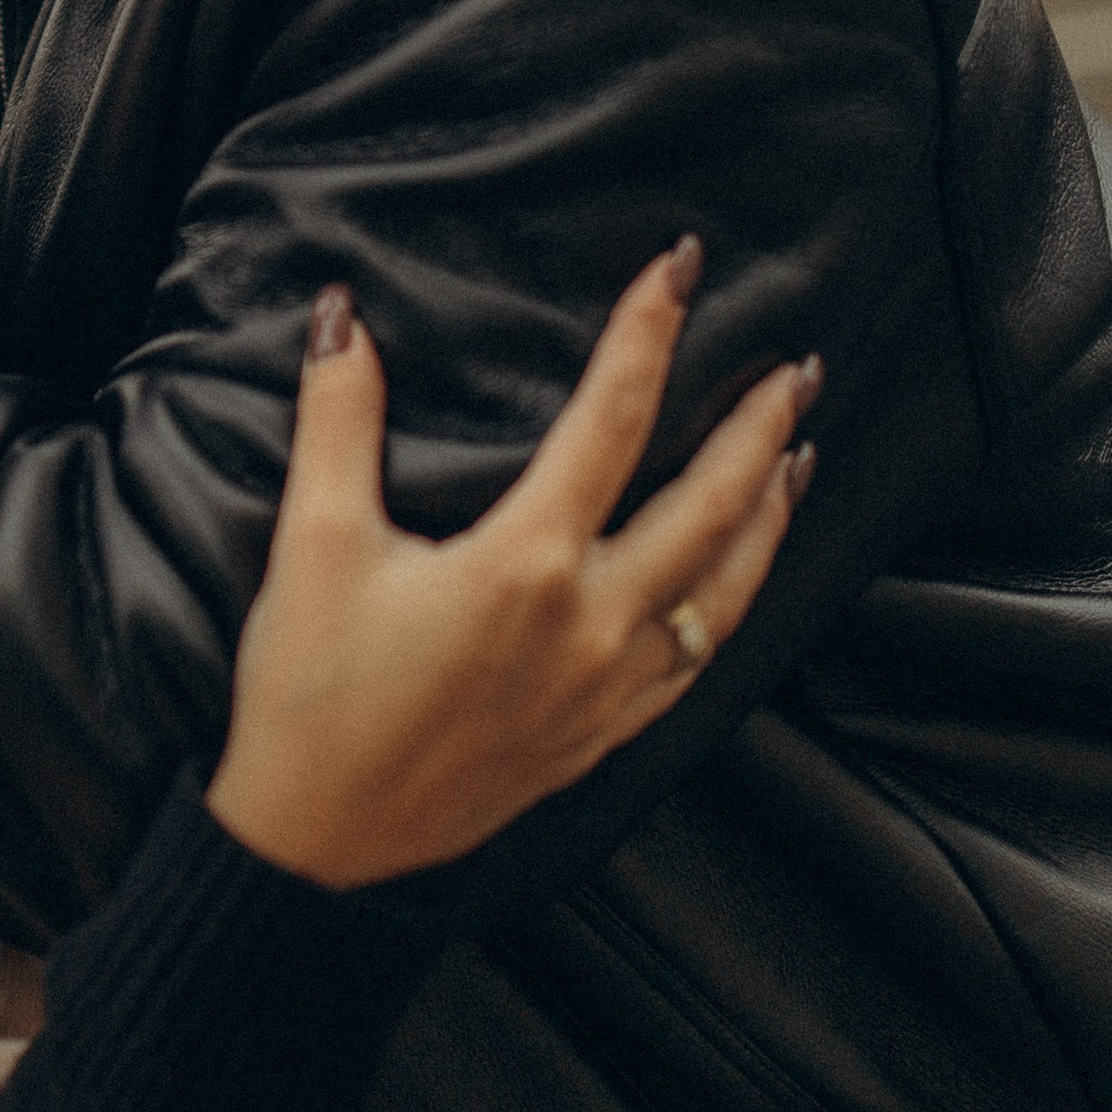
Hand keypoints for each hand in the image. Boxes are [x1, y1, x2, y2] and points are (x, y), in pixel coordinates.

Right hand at [208, 248, 816, 890]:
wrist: (320, 843)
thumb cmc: (310, 694)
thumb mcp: (314, 542)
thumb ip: (338, 419)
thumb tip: (339, 315)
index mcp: (526, 564)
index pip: (613, 418)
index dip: (650, 331)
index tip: (681, 268)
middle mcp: (591, 623)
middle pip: (710, 505)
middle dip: (759, 427)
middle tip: (799, 368)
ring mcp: (609, 687)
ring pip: (728, 588)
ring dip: (770, 515)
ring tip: (800, 457)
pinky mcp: (604, 736)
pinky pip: (701, 658)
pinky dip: (737, 601)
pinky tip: (740, 579)